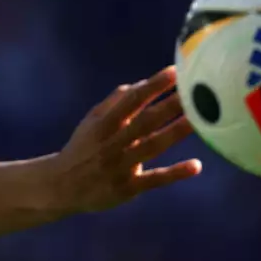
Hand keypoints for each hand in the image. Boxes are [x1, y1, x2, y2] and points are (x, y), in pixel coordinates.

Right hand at [54, 65, 200, 213]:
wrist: (60, 186)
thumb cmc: (83, 148)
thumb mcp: (91, 122)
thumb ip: (114, 102)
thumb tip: (142, 84)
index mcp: (103, 124)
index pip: (131, 100)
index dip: (153, 86)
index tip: (174, 72)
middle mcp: (111, 143)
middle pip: (146, 121)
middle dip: (170, 106)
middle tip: (196, 92)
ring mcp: (120, 166)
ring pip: (152, 146)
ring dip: (176, 132)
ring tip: (200, 121)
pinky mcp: (127, 188)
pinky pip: (154, 179)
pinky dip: (175, 173)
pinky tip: (196, 165)